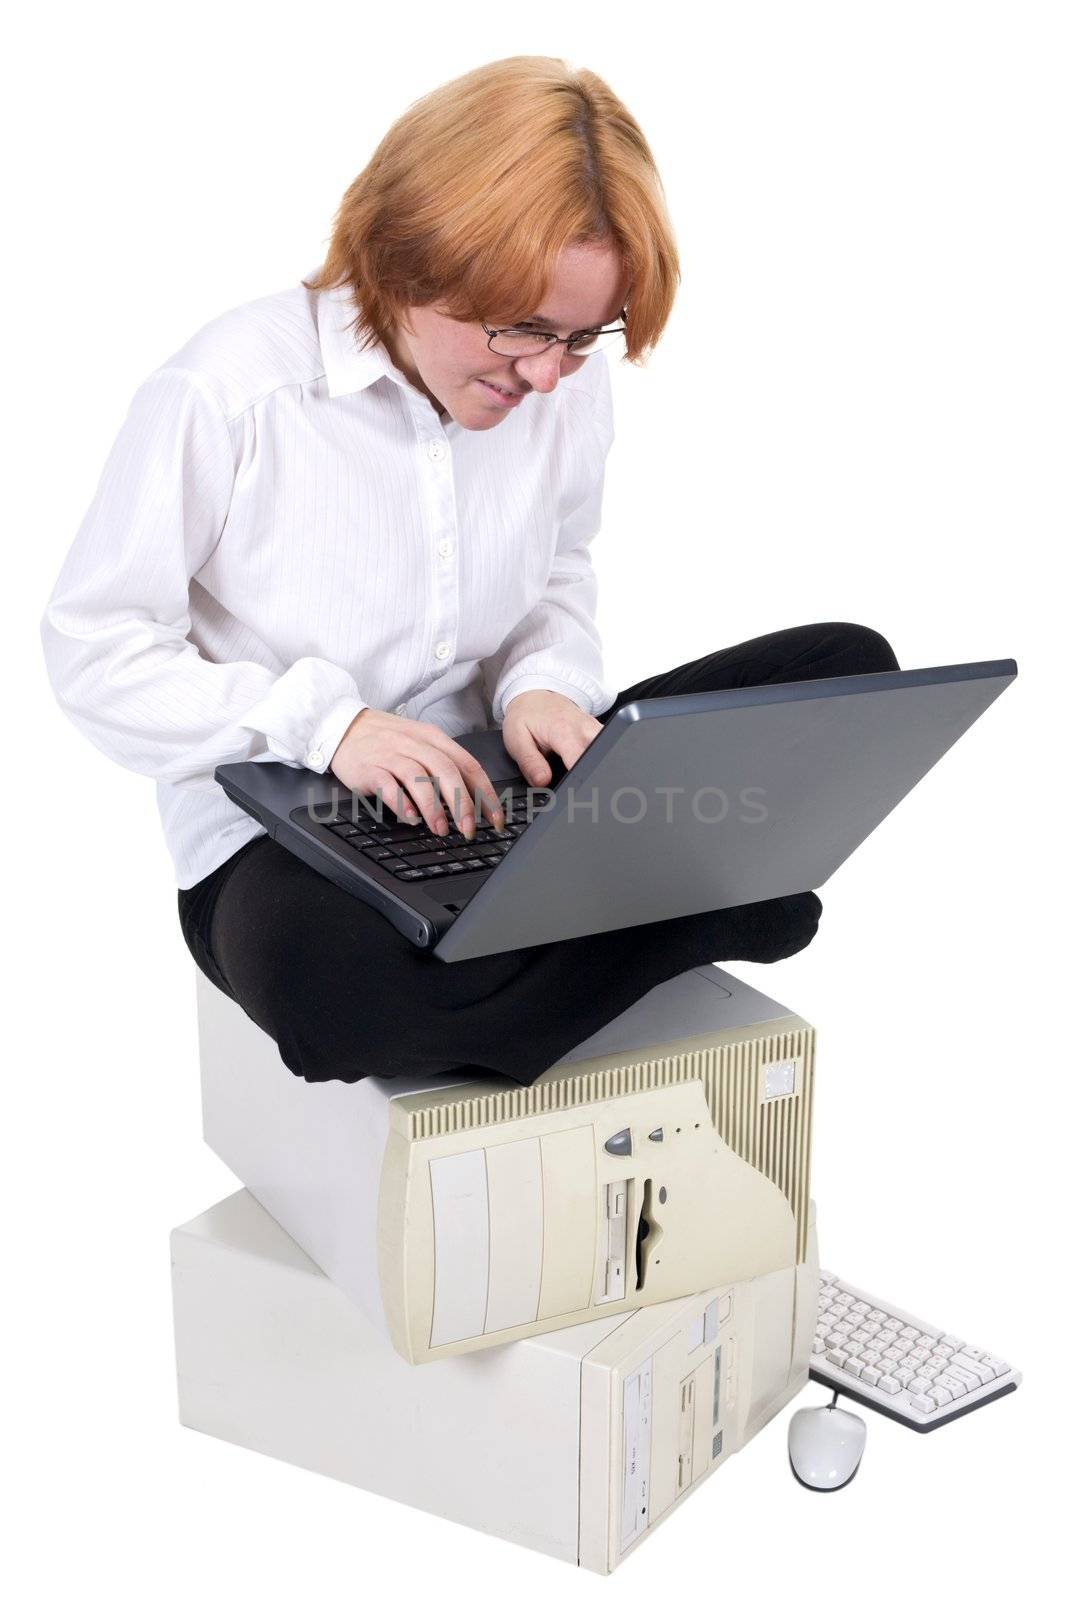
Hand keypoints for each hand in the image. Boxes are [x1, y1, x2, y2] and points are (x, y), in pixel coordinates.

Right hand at [329, 708, 505, 839]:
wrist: (344, 727)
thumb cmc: (385, 740)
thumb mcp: (420, 744)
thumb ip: (444, 766)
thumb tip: (470, 799)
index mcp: (434, 739)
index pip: (468, 765)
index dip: (485, 793)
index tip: (494, 818)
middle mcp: (416, 745)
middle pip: (447, 772)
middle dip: (462, 803)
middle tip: (469, 829)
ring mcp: (392, 755)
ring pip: (420, 779)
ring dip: (434, 807)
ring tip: (441, 829)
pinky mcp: (370, 768)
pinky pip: (388, 786)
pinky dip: (402, 803)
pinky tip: (411, 818)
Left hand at [501, 690, 602, 786]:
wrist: (534, 697)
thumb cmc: (525, 716)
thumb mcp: (517, 740)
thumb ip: (530, 763)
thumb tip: (542, 782)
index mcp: (564, 731)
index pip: (581, 761)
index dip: (579, 779)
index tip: (573, 791)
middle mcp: (584, 728)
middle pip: (600, 757)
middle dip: (593, 775)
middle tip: (579, 789)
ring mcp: (594, 728)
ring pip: (607, 751)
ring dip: (598, 767)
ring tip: (582, 778)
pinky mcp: (598, 731)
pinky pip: (606, 746)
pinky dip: (599, 759)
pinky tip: (588, 767)